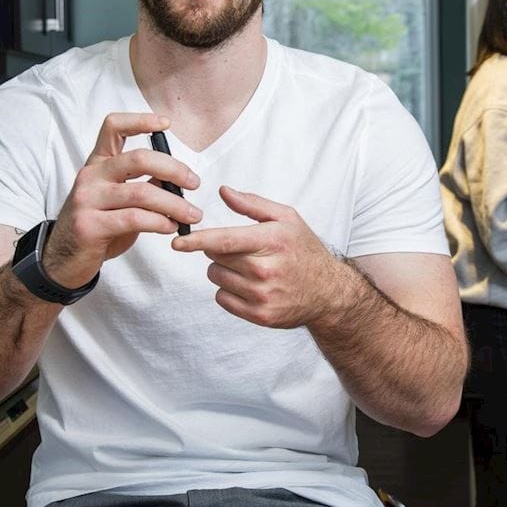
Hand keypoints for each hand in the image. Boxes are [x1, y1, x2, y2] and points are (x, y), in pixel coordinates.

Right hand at [41, 113, 202, 288]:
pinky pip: (135, 219)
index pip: (113, 127)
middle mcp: (90, 176)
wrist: (64, 258)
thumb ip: (144, 184)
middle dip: (174, 169)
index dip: (140, 120)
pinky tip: (170, 228)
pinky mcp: (90, 225)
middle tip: (194, 183)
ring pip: (142, 193)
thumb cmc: (98, 225)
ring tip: (192, 215)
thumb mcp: (119, 200)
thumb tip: (177, 178)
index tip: (166, 123)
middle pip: (138, 159)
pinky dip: (160, 222)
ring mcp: (87, 200)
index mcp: (98, 163)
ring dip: (175, 204)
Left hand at [172, 186, 347, 328]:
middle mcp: (267, 270)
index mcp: (272, 241)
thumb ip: (252, 204)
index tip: (177, 242)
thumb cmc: (305, 251)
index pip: (225, 241)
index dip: (197, 241)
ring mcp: (263, 295)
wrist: (328, 292)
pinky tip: (248, 286)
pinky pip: (222, 299)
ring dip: (223, 270)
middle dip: (219, 251)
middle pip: (216, 258)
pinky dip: (228, 291)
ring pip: (216, 277)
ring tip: (248, 268)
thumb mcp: (287, 219)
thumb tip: (223, 191)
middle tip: (242, 250)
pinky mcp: (259, 315)